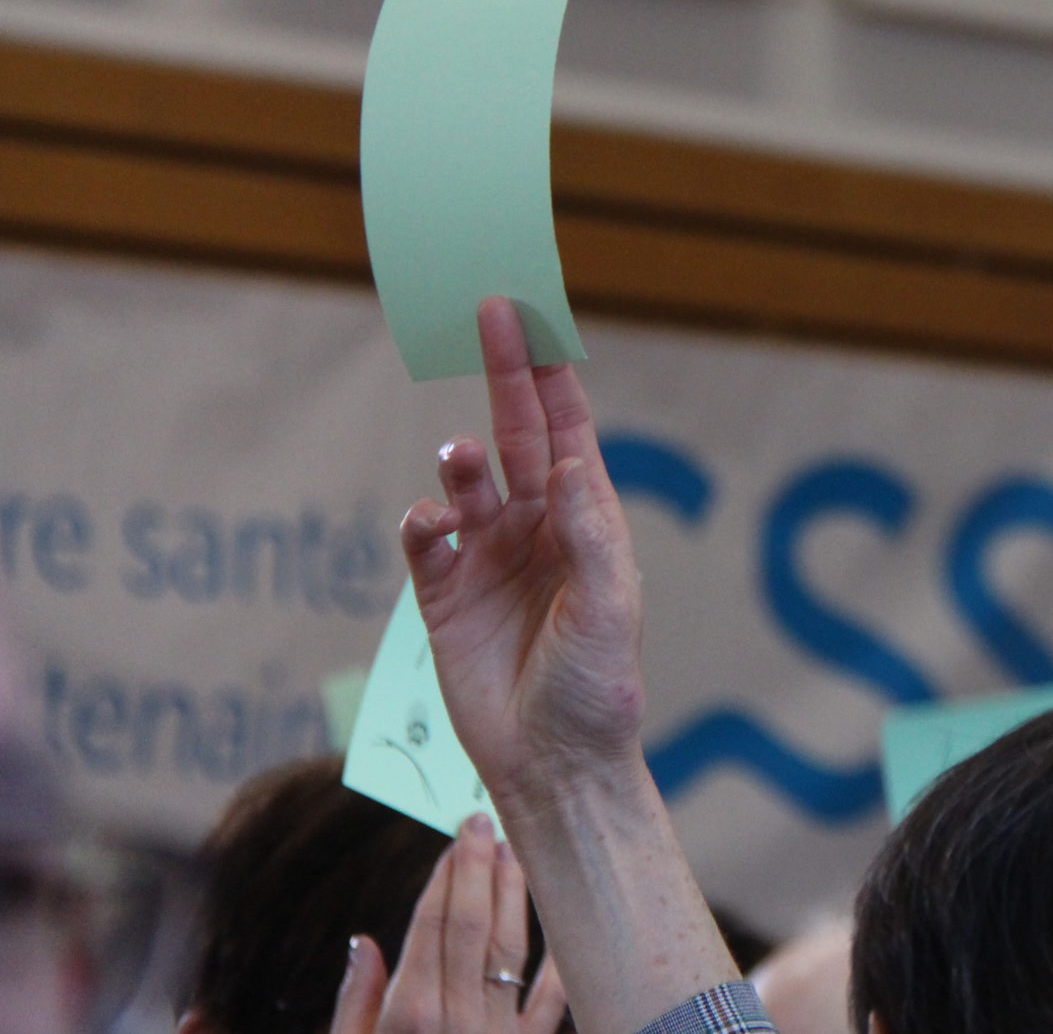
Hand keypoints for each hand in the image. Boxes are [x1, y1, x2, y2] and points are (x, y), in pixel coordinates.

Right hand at [328, 817, 568, 1033]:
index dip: (444, 878)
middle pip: (471, 927)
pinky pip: (551, 1001)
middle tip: (483, 822)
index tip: (454, 839)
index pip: (430, 927)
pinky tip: (562, 918)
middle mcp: (457, 1018)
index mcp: (408, 1013)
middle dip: (477, 868)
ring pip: (510, 950)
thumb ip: (354, 1001)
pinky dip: (558, 959)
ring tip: (514, 851)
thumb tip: (362, 944)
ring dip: (512, 896)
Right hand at [398, 299, 645, 811]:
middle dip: (506, 373)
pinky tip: (435, 526)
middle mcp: (538, 527)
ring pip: (467, 481)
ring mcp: (489, 557)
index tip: (541, 318)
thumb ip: (589, 533)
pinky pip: (425, 538)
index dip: (554, 376)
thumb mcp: (608, 607)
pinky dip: (424, 520)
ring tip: (458, 457)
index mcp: (587, 521)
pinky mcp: (444, 594)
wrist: (553, 761)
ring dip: (461, 461)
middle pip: (517, 433)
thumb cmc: (597, 687)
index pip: (570, 432)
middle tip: (490, 311)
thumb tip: (574, 460)